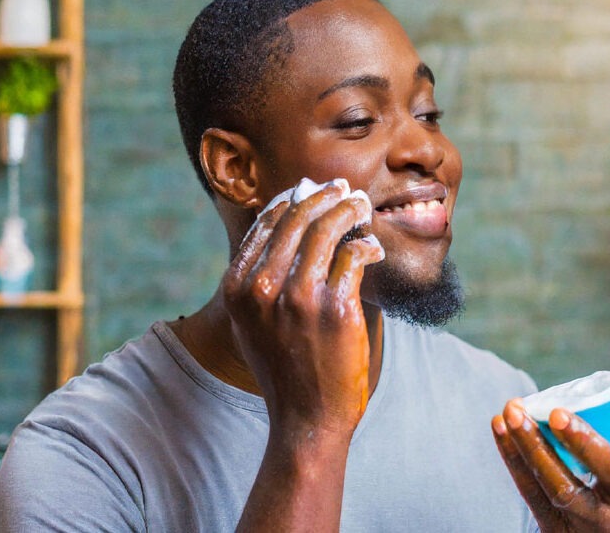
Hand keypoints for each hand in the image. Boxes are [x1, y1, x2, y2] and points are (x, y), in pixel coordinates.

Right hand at [222, 179, 384, 439]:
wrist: (305, 420)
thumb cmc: (284, 369)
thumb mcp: (252, 323)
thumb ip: (260, 280)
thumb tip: (288, 226)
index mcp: (238, 288)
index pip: (265, 225)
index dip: (291, 201)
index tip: (310, 190)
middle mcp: (263, 288)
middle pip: (297, 219)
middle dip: (324, 197)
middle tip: (343, 189)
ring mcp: (299, 297)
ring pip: (327, 230)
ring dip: (348, 211)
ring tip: (360, 207)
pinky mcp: (335, 308)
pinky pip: (354, 256)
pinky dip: (366, 245)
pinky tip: (372, 246)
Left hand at [492, 366, 609, 531]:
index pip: (609, 470)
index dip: (583, 442)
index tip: (557, 412)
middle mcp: (602, 516)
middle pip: (565, 486)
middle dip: (538, 447)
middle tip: (516, 409)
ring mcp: (572, 525)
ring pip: (540, 489)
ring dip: (518, 450)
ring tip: (504, 414)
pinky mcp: (549, 527)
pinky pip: (527, 492)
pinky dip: (512, 459)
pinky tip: (500, 429)